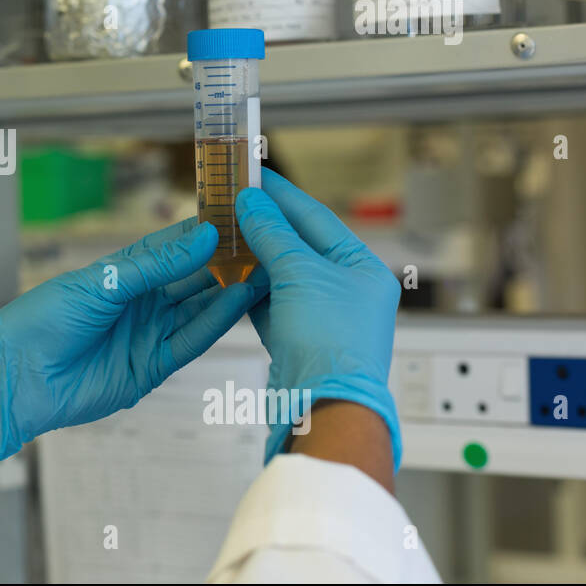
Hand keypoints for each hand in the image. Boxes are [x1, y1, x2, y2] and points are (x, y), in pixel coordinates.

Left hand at [0, 218, 262, 482]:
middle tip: (267, 242)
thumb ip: (156, 264)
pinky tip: (241, 301)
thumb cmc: (42, 320)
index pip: (174, 245)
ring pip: (200, 308)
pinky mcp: (152, 366)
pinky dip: (217, 322)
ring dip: (232, 291)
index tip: (241, 212)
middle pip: (194, 278)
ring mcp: (149, 334)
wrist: (17, 376)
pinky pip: (191, 341)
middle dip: (228, 261)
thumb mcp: (101, 282)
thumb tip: (204, 237)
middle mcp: (141, 302)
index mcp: (124, 273)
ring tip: (266, 269)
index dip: (207, 230)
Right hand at [234, 169, 402, 466]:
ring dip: (253, 257)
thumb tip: (252, 203)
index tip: (252, 177)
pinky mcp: (299, 340)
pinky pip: (271, 304)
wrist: (323, 408)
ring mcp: (323, 317)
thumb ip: (273, 234)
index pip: (316, 218)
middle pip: (298, 245)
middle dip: (263, 226)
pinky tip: (229, 278)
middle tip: (230, 203)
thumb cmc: (329, 344)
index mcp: (362, 269)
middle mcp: (347, 291)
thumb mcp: (299, 274)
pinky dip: (250, 291)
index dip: (281, 196)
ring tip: (224, 235)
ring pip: (282, 276)